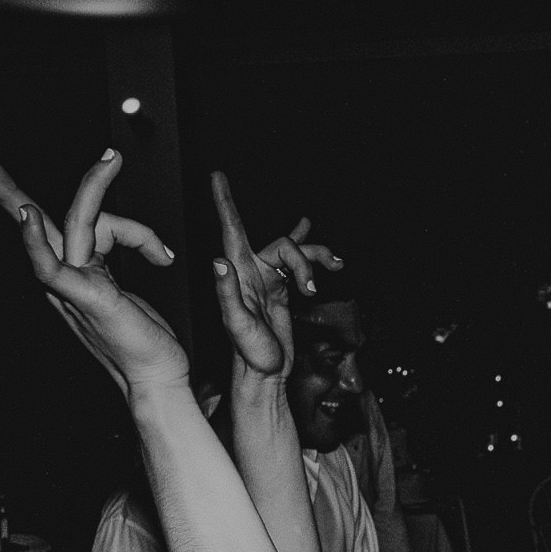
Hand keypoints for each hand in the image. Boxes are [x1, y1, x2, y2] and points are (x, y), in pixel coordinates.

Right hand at [0, 153, 183, 393]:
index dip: (131, 228)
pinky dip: (36, 239)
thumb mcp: (133, 286)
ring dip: (93, 188)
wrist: (156, 380)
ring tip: (113, 158)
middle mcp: (66, 278)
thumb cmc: (147, 341)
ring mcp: (69, 287)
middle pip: (39, 223)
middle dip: (9, 191)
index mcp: (77, 273)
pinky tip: (28, 216)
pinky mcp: (81, 299)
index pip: (88, 227)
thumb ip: (131, 258)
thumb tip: (153, 246)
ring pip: (70, 225)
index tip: (164, 256)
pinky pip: (50, 265)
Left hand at [210, 171, 340, 378]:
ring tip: (333, 271)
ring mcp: (267, 279)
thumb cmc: (249, 356)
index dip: (224, 202)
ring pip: (296, 252)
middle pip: (284, 244)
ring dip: (317, 260)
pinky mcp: (281, 289)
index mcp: (239, 274)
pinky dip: (317, 259)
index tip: (217, 176)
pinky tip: (330, 257)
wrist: (265, 375)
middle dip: (305, 262)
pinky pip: (300, 264)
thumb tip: (219, 261)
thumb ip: (227, 292)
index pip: (231, 229)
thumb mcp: (237, 326)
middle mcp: (252, 271)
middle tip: (311, 290)